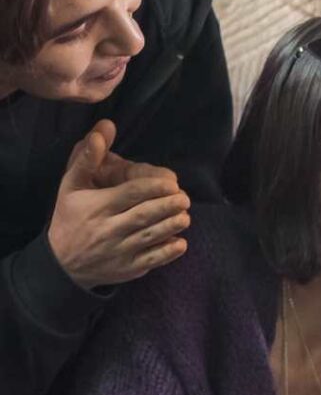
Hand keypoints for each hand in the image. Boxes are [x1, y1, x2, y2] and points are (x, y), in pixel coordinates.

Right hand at [47, 120, 190, 289]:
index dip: (154, 188)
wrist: (62, 263)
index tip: (173, 183)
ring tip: (185, 216)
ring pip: (150, 237)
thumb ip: (90, 157)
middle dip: (168, 206)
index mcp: (97, 207)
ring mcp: (118, 251)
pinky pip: (151, 260)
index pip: (130, 195)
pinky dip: (167, 252)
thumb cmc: (71, 217)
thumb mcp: (72, 186)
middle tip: (184, 198)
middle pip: (144, 215)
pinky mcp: (128, 269)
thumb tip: (107, 126)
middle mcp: (108, 230)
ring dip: (171, 226)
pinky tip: (181, 242)